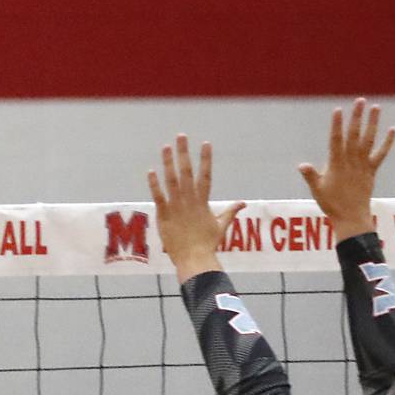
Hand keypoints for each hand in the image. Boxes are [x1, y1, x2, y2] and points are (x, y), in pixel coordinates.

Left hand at [147, 136, 245, 283]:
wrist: (194, 259)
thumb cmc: (208, 244)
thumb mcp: (221, 226)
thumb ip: (231, 212)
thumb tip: (243, 203)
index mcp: (203, 202)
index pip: (205, 175)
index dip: (206, 159)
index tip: (206, 143)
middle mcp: (190, 200)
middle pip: (187, 172)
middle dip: (184, 153)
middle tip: (181, 136)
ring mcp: (177, 207)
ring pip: (172, 180)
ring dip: (168, 162)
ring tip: (166, 146)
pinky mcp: (164, 215)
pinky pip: (159, 196)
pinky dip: (154, 184)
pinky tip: (151, 171)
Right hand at [298, 98, 394, 242]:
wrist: (351, 217)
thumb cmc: (331, 204)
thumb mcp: (317, 190)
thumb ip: (310, 176)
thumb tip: (301, 165)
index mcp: (336, 164)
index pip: (336, 140)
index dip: (336, 125)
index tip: (338, 110)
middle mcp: (351, 161)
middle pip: (354, 135)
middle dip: (356, 117)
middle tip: (360, 101)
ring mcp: (363, 165)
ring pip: (369, 140)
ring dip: (372, 123)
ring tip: (376, 107)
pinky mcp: (372, 171)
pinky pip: (381, 154)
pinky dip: (387, 142)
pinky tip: (393, 130)